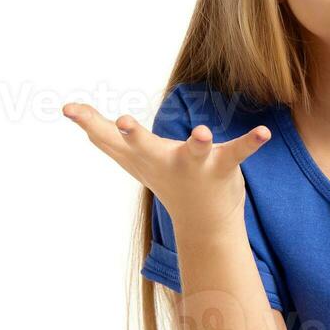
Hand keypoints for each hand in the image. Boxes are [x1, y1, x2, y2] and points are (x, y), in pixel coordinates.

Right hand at [62, 101, 272, 237]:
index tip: (69, 107)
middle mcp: (163, 161)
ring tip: (200, 132)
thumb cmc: (164, 178)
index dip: (89, 123)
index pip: (110, 139)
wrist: (202, 222)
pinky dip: (250, 143)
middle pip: (144, 147)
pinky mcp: (222, 167)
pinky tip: (262, 133)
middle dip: (133, 135)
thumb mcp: (129, 156)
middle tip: (122, 122)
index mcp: (141, 155)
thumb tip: (67, 108)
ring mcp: (193, 166)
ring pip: (193, 153)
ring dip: (196, 143)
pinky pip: (237, 153)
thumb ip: (100, 132)